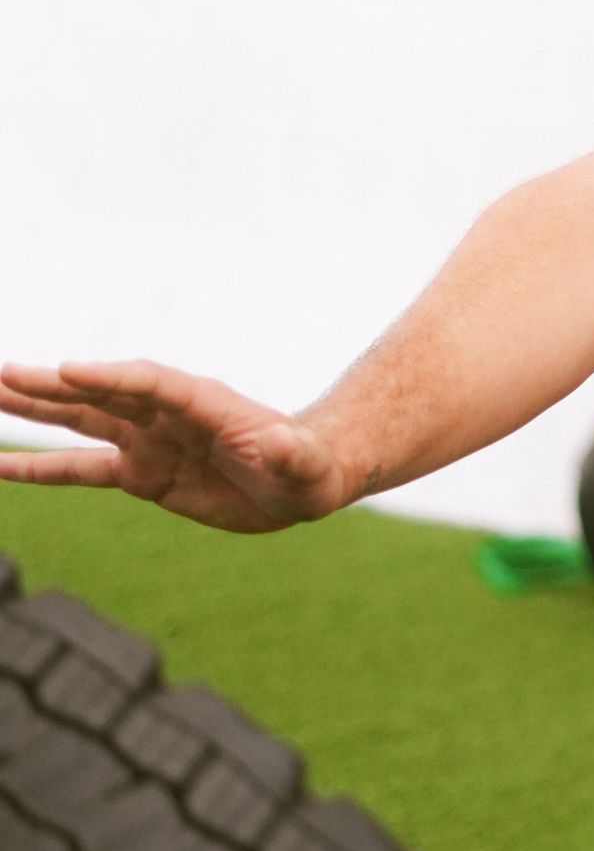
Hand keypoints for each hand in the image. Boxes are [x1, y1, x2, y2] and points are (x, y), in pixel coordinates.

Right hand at [0, 360, 349, 532]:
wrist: (298, 481)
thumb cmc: (306, 466)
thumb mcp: (304, 465)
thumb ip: (290, 454)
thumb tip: (283, 444)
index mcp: (202, 402)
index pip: (148, 383)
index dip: (110, 377)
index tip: (68, 370)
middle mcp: (166, 414)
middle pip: (101, 393)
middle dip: (53, 385)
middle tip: (3, 373)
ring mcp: (148, 440)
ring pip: (81, 421)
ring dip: (36, 410)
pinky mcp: (141, 473)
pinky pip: (82, 469)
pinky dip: (41, 469)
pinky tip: (3, 466)